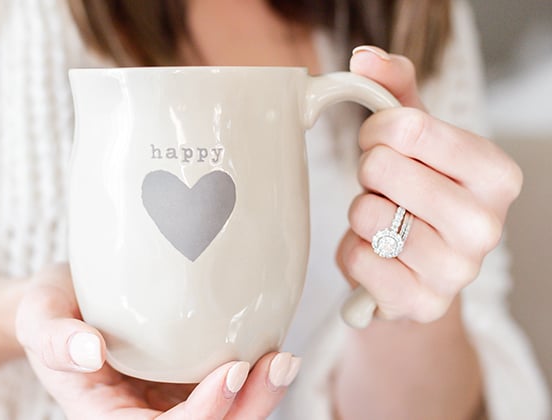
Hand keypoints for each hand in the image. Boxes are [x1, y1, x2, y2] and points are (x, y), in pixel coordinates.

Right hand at [16, 263, 300, 418]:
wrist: (65, 300)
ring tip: (285, 360)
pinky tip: (272, 344)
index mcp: (106, 414)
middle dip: (247, 409)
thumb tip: (90, 351)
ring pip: (225, 415)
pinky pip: (226, 386)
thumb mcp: (37, 316)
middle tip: (279, 365)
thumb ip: (54, 337)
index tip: (232, 372)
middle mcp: (143, 414)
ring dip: (261, 396)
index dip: (202, 415)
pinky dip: (253, 374)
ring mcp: (168, 396)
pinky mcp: (185, 374)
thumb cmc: (49, 309)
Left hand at [338, 46, 521, 322]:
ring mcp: (457, 271)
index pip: (408, 127)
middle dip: (368, 173)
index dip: (377, 132)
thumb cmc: (417, 194)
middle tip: (384, 187)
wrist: (417, 269)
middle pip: (382, 168)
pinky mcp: (421, 303)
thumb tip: (364, 57)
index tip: (382, 144)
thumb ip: (395, 89)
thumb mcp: (414, 139)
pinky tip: (377, 253)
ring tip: (385, 221)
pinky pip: (356, 259)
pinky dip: (353, 252)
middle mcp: (487, 225)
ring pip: (366, 215)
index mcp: (496, 174)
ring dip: (361, 214)